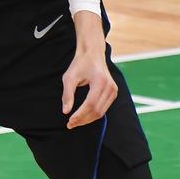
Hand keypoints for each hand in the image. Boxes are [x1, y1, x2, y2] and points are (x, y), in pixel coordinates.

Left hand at [61, 12, 117, 128]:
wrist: (93, 54)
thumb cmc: (80, 64)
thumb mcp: (69, 77)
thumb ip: (67, 94)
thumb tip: (65, 111)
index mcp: (100, 81)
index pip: (90, 104)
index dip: (80, 115)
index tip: (69, 121)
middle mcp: (110, 86)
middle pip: (97, 111)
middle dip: (83, 120)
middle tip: (70, 124)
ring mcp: (114, 90)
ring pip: (101, 112)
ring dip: (88, 119)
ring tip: (75, 122)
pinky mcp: (114, 92)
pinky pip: (104, 108)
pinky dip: (93, 114)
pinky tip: (83, 116)